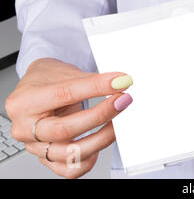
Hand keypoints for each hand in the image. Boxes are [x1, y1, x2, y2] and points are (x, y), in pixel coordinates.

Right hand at [5, 58, 133, 177]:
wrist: (35, 90)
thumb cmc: (46, 81)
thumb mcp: (65, 73)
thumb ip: (92, 81)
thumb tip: (120, 83)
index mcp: (24, 102)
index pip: (64, 95)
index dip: (96, 88)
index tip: (119, 83)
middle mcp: (25, 128)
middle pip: (65, 129)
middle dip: (100, 115)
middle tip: (122, 101)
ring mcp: (35, 147)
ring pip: (71, 153)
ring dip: (102, 138)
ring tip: (117, 122)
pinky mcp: (46, 159)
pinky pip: (71, 169)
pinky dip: (89, 159)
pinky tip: (99, 142)